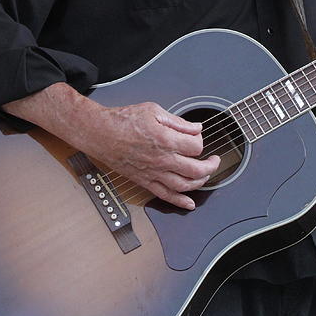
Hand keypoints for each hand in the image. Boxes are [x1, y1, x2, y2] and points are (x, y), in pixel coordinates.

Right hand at [86, 102, 220, 210]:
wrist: (100, 133)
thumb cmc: (123, 120)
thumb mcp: (154, 111)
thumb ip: (178, 122)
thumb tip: (196, 128)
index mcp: (166, 139)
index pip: (196, 146)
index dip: (200, 140)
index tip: (196, 136)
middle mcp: (162, 159)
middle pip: (197, 169)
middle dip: (211, 165)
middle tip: (214, 160)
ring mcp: (154, 173)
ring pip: (185, 185)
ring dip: (200, 183)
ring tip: (205, 176)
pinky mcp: (145, 181)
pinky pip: (166, 196)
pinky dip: (180, 202)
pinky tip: (190, 204)